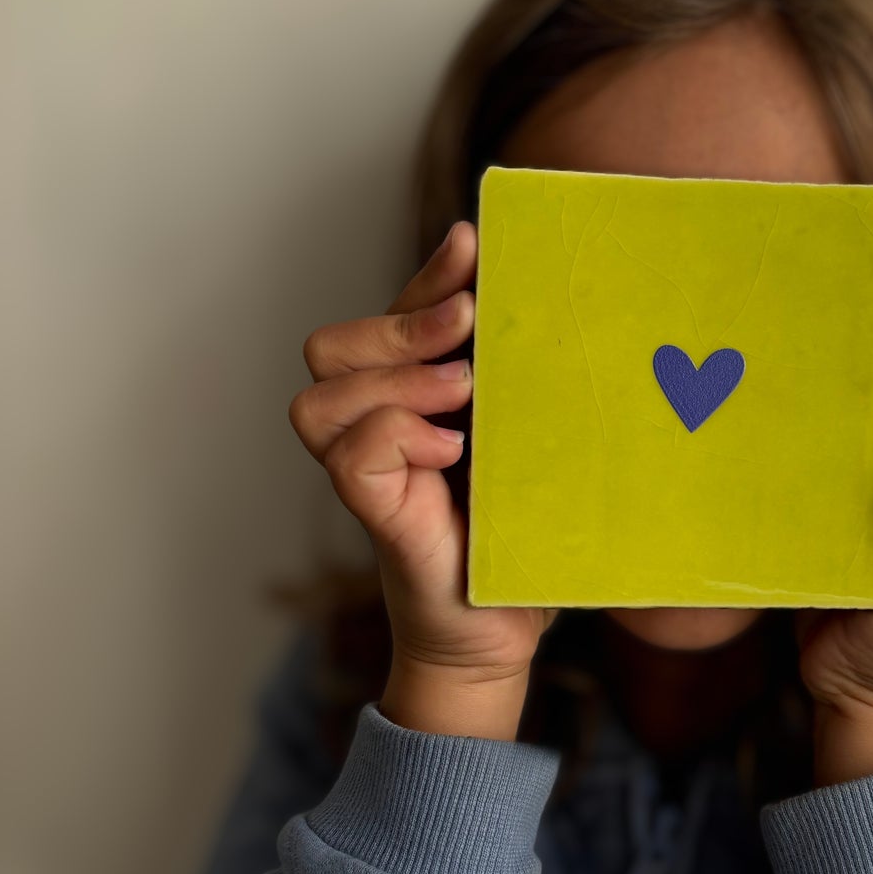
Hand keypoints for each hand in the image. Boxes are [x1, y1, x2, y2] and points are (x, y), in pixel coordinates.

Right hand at [289, 220, 557, 737]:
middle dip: (403, 325)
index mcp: (412, 394)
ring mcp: (365, 468)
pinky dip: (396, 434)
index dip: (426, 275)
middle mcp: (374, 423)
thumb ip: (520, 376)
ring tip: (464, 397)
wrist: (507, 627)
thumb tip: (548, 301)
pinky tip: (450, 450)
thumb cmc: (524, 529)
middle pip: (334, 343)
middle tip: (469, 331)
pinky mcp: (371, 510)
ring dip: (395, 378)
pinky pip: (351, 450)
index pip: (392, 312)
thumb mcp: (530, 435)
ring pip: (324, 389)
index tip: (474, 246)